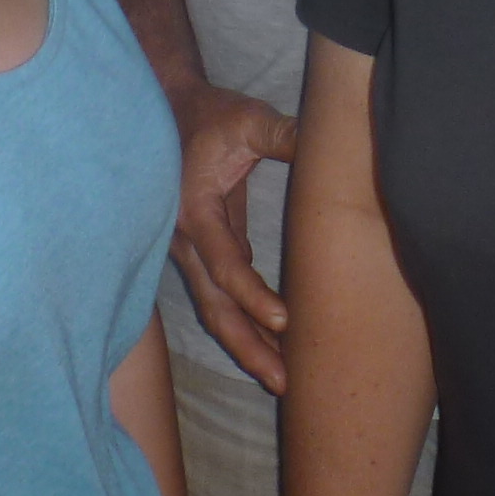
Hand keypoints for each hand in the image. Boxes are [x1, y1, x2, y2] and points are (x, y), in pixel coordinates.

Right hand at [168, 85, 298, 391]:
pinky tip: (270, 345)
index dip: (252, 294)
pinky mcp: (200, 254)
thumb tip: (327, 146)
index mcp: (194, 210)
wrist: (167, 114)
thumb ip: (283, 136)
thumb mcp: (247, 119)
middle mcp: (184, 240)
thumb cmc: (210, 115)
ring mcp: (187, 252)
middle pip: (214, 306)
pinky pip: (218, 298)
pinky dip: (242, 323)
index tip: (284, 321)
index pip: (224, 262)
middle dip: (248, 345)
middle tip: (284, 381)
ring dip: (245, 344)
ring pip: (214, 310)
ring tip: (280, 378)